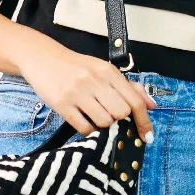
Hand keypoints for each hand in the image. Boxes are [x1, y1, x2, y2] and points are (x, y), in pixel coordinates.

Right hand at [16, 40, 156, 140]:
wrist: (43, 58)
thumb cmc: (76, 67)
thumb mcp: (103, 70)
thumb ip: (128, 87)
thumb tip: (152, 105)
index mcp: (108, 72)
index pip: (134, 100)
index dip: (144, 121)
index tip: (147, 136)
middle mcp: (94, 81)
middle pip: (121, 113)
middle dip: (119, 121)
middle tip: (110, 116)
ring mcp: (77, 93)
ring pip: (104, 122)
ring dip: (103, 126)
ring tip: (94, 117)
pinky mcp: (62, 104)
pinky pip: (84, 127)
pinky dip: (88, 130)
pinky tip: (84, 120)